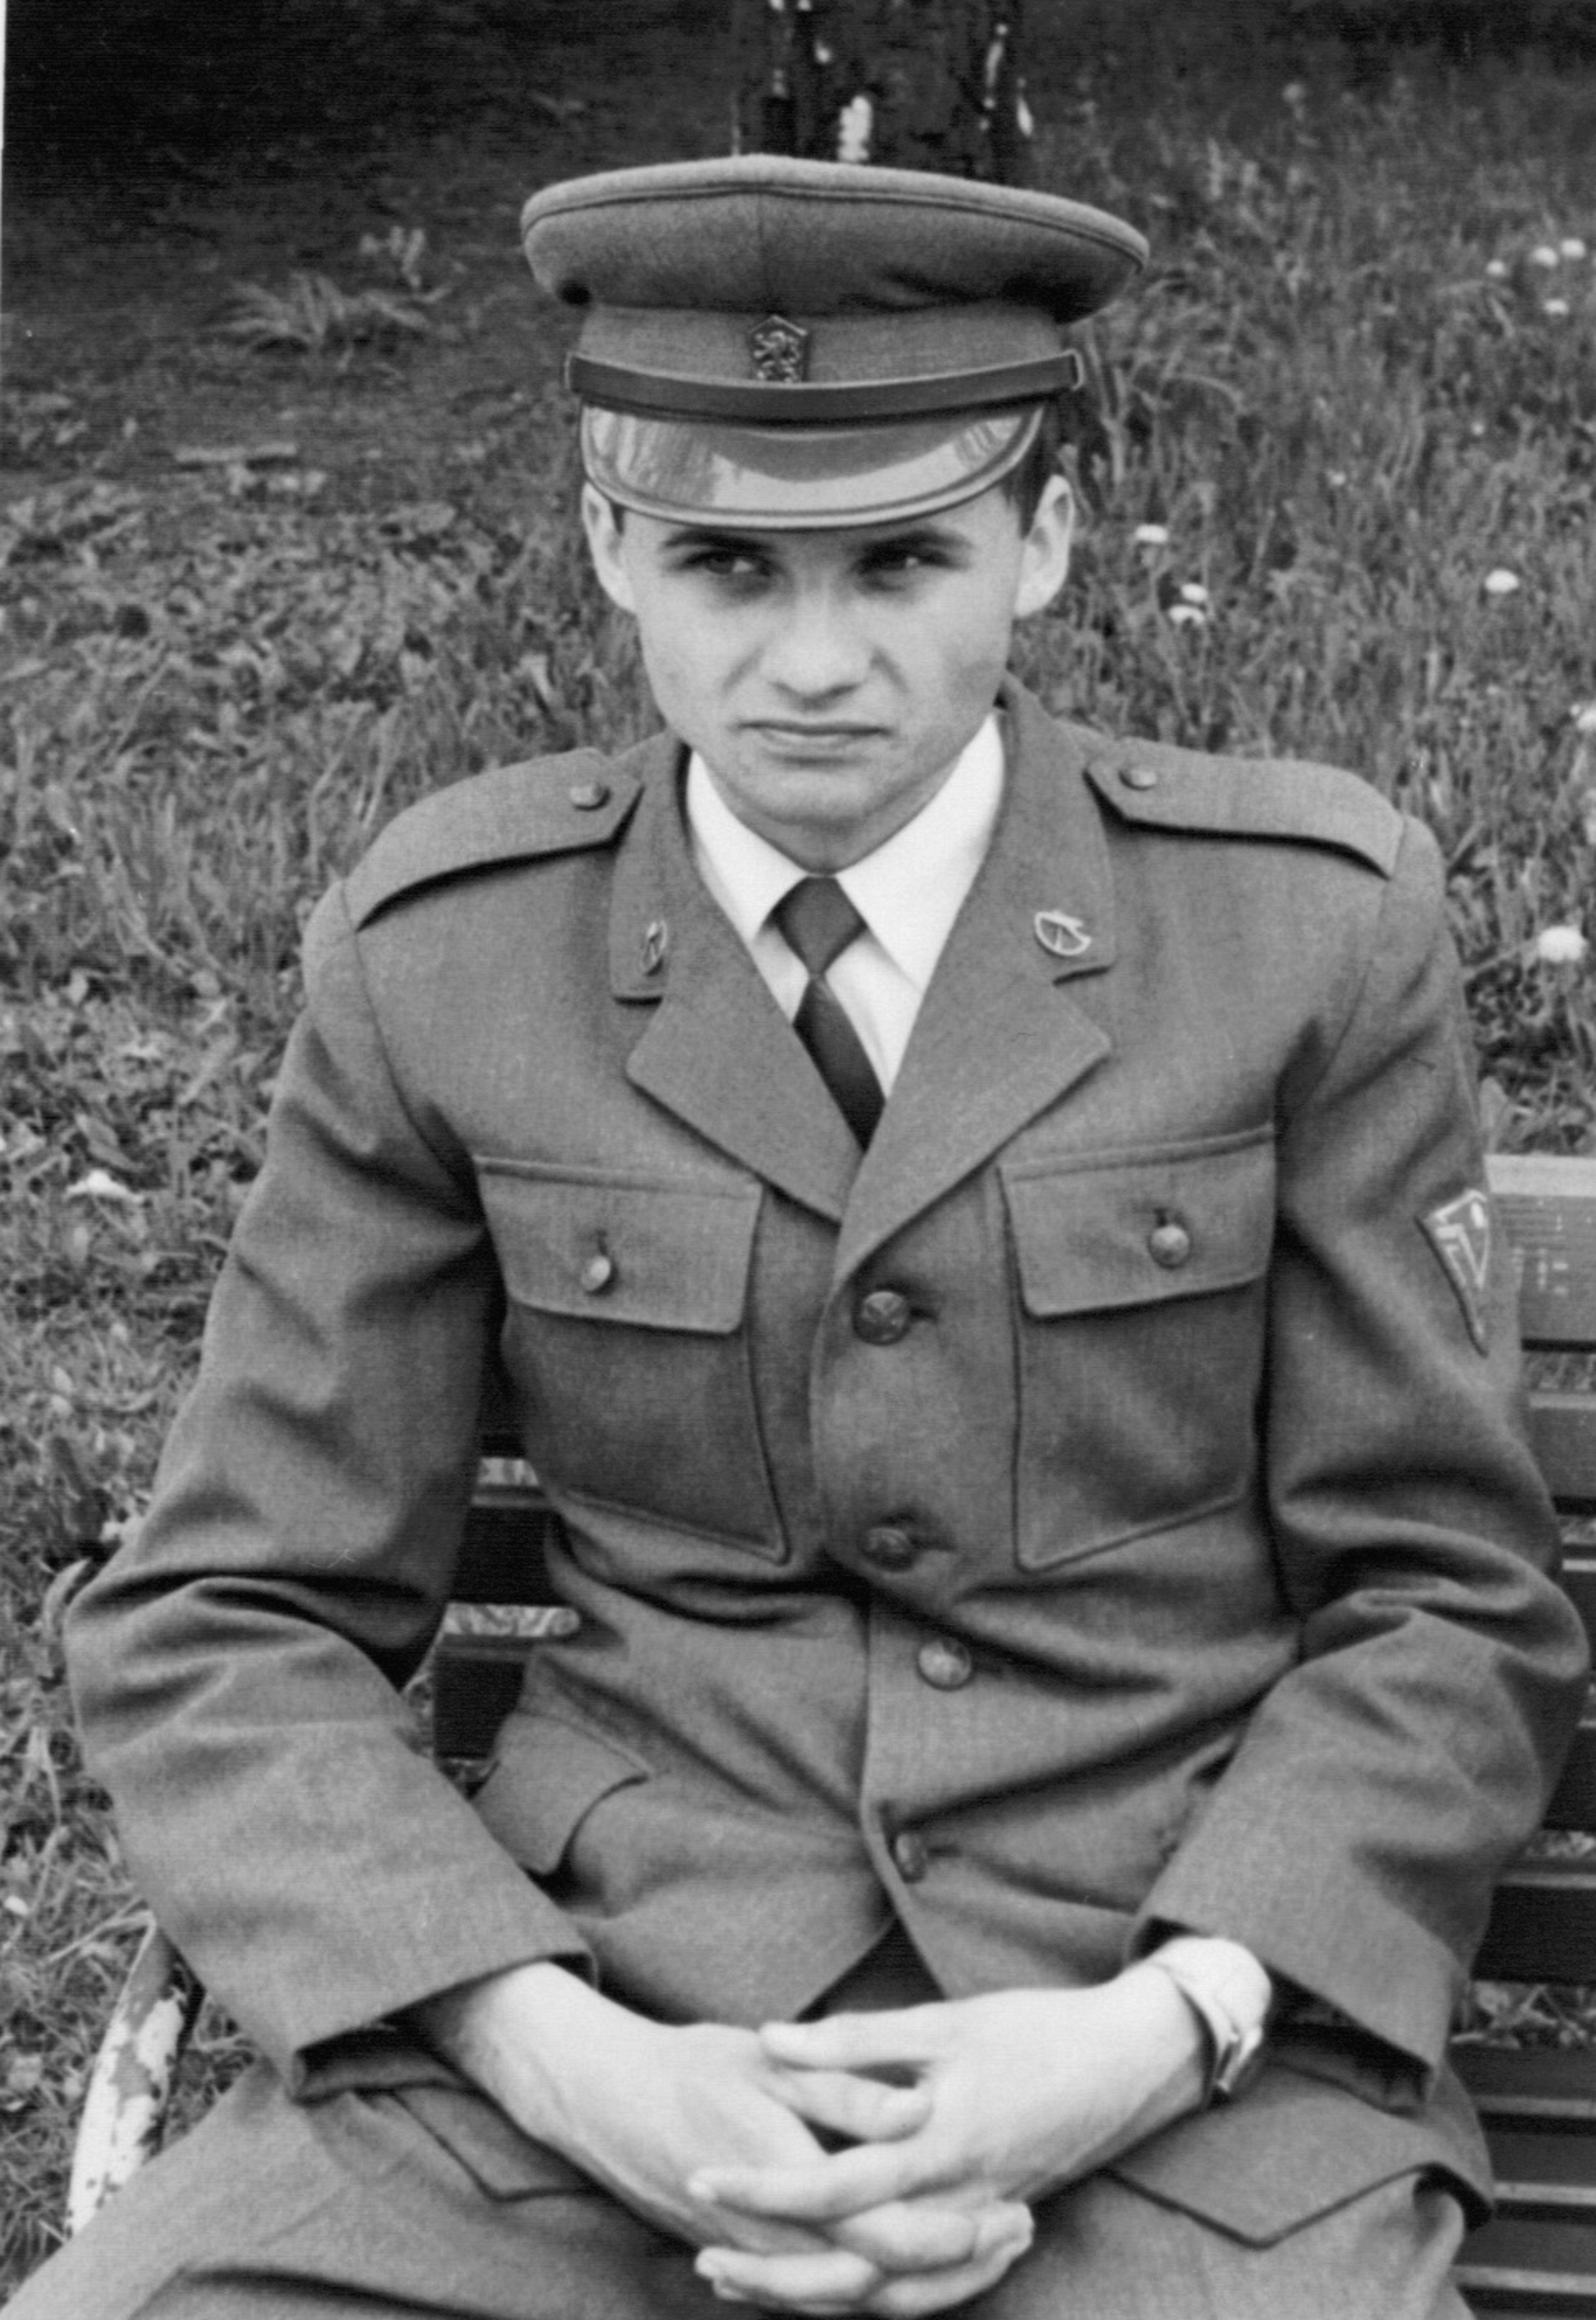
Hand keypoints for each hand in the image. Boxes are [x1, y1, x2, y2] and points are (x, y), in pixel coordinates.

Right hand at [412, 1964, 1028, 2310]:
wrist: (605, 2101)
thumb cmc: (691, 2067)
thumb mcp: (772, 2059)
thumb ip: (848, 2085)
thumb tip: (920, 2103)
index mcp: (788, 2179)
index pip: (885, 2237)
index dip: (951, 2236)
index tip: (1006, 2209)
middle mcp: (776, 2236)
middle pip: (881, 2288)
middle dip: (955, 2270)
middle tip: (1015, 2232)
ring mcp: (759, 2258)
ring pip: (853, 2306)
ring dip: (924, 2286)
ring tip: (985, 2251)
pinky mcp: (750, 2263)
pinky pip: (820, 2302)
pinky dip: (875, 2298)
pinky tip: (917, 2274)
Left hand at [691, 1969, 1207, 2310]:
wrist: (1125, 2066)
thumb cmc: (1034, 2031)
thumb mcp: (944, 2021)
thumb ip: (856, 2039)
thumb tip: (771, 2038)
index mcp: (939, 2145)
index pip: (834, 2186)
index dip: (764, 2186)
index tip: (704, 2173)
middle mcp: (955, 2204)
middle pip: (851, 2271)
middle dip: (773, 2272)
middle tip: (705, 2257)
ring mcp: (973, 2229)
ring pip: (885, 2300)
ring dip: (810, 2298)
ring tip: (741, 2281)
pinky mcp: (985, 2233)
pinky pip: (922, 2293)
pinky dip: (867, 2301)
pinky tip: (820, 2288)